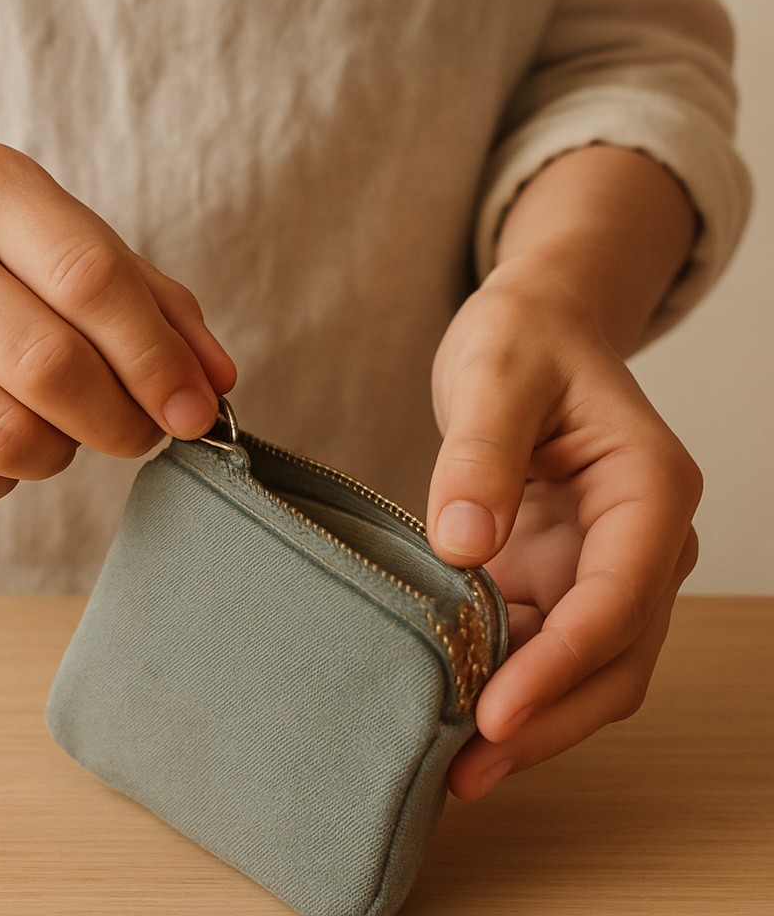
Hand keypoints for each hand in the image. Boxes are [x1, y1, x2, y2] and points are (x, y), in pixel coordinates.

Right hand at [0, 140, 234, 510]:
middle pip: (50, 366)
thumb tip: (214, 385)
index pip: (91, 280)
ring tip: (63, 427)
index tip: (195, 411)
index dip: (157, 361)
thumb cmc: (0, 267)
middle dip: (122, 421)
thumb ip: (162, 310)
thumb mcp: (83, 252)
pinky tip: (3, 443)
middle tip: (141, 431)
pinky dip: (4, 481)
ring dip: (62, 452)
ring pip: (6, 438)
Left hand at [426, 272, 699, 798]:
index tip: (494, 717)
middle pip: (612, 657)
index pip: (617, 600)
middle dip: (545, 719)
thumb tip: (464, 551)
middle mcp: (642, 538)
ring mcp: (605, 561)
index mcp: (649, 489)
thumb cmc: (526, 337)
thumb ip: (481, 455)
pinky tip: (453, 705)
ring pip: (583, 666)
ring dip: (527, 717)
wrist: (535, 327)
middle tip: (465, 775)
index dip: (558, 667)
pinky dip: (506, 680)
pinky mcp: (563, 570)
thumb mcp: (496, 375)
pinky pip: (545, 643)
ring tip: (453, 766)